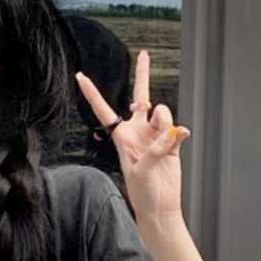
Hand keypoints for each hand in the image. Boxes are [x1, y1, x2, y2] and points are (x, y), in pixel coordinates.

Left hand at [75, 48, 187, 227]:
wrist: (160, 206)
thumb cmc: (142, 192)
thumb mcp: (140, 171)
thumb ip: (155, 149)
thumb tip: (171, 133)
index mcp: (122, 136)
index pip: (104, 110)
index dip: (92, 93)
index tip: (81, 77)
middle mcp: (138, 131)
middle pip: (141, 97)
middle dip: (143, 74)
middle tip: (144, 55)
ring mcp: (156, 135)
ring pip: (163, 114)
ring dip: (166, 123)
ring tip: (166, 141)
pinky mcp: (172, 142)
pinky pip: (178, 129)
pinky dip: (179, 134)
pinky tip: (179, 141)